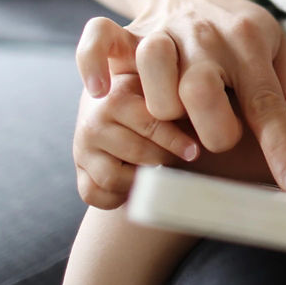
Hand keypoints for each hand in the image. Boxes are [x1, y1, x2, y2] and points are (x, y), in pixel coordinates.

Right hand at [73, 72, 200, 208]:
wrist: (114, 103)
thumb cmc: (152, 98)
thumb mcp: (162, 86)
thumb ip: (178, 94)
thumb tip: (205, 113)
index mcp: (116, 97)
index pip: (150, 125)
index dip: (176, 141)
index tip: (194, 151)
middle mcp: (93, 122)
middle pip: (137, 155)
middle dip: (164, 159)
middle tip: (180, 160)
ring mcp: (82, 149)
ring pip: (114, 179)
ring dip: (141, 180)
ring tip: (159, 170)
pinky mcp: (79, 173)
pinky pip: (94, 196)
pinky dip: (116, 198)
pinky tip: (135, 185)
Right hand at [75, 0, 285, 190]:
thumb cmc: (240, 32)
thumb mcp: (277, 52)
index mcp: (249, 43)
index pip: (267, 102)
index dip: (281, 148)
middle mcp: (206, 36)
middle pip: (202, 87)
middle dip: (211, 127)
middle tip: (212, 141)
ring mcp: (163, 32)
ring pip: (153, 64)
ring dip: (159, 103)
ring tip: (170, 118)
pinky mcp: (126, 33)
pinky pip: (98, 39)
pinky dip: (93, 63)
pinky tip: (98, 88)